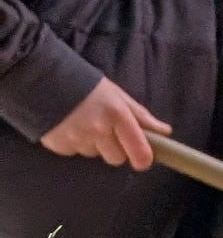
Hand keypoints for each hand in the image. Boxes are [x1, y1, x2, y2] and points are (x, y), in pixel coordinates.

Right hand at [42, 76, 159, 167]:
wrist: (42, 77)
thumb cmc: (85, 85)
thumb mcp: (117, 95)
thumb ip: (140, 116)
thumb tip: (165, 132)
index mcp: (118, 115)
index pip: (140, 152)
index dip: (142, 159)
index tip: (141, 159)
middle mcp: (99, 129)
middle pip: (117, 158)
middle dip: (114, 148)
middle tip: (105, 131)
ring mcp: (77, 138)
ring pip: (94, 154)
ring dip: (92, 144)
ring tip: (82, 123)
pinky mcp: (58, 145)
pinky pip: (74, 152)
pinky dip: (73, 143)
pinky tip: (68, 126)